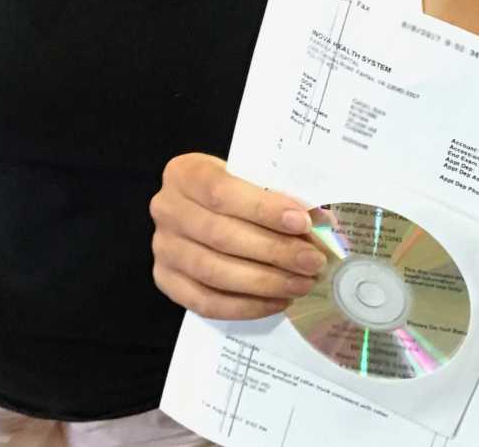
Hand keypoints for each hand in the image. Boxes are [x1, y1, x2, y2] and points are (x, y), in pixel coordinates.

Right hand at [150, 153, 327, 320]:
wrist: (200, 205)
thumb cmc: (234, 187)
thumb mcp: (248, 176)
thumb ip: (273, 194)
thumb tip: (316, 225)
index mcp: (185, 173)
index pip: (222, 192)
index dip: (264, 209)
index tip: (303, 222)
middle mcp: (167, 209)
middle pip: (221, 235)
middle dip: (274, 251)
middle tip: (312, 261)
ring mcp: (163, 247)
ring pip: (214, 272)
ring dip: (265, 282)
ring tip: (302, 284)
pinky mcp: (166, 280)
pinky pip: (205, 302)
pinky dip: (245, 306)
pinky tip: (277, 301)